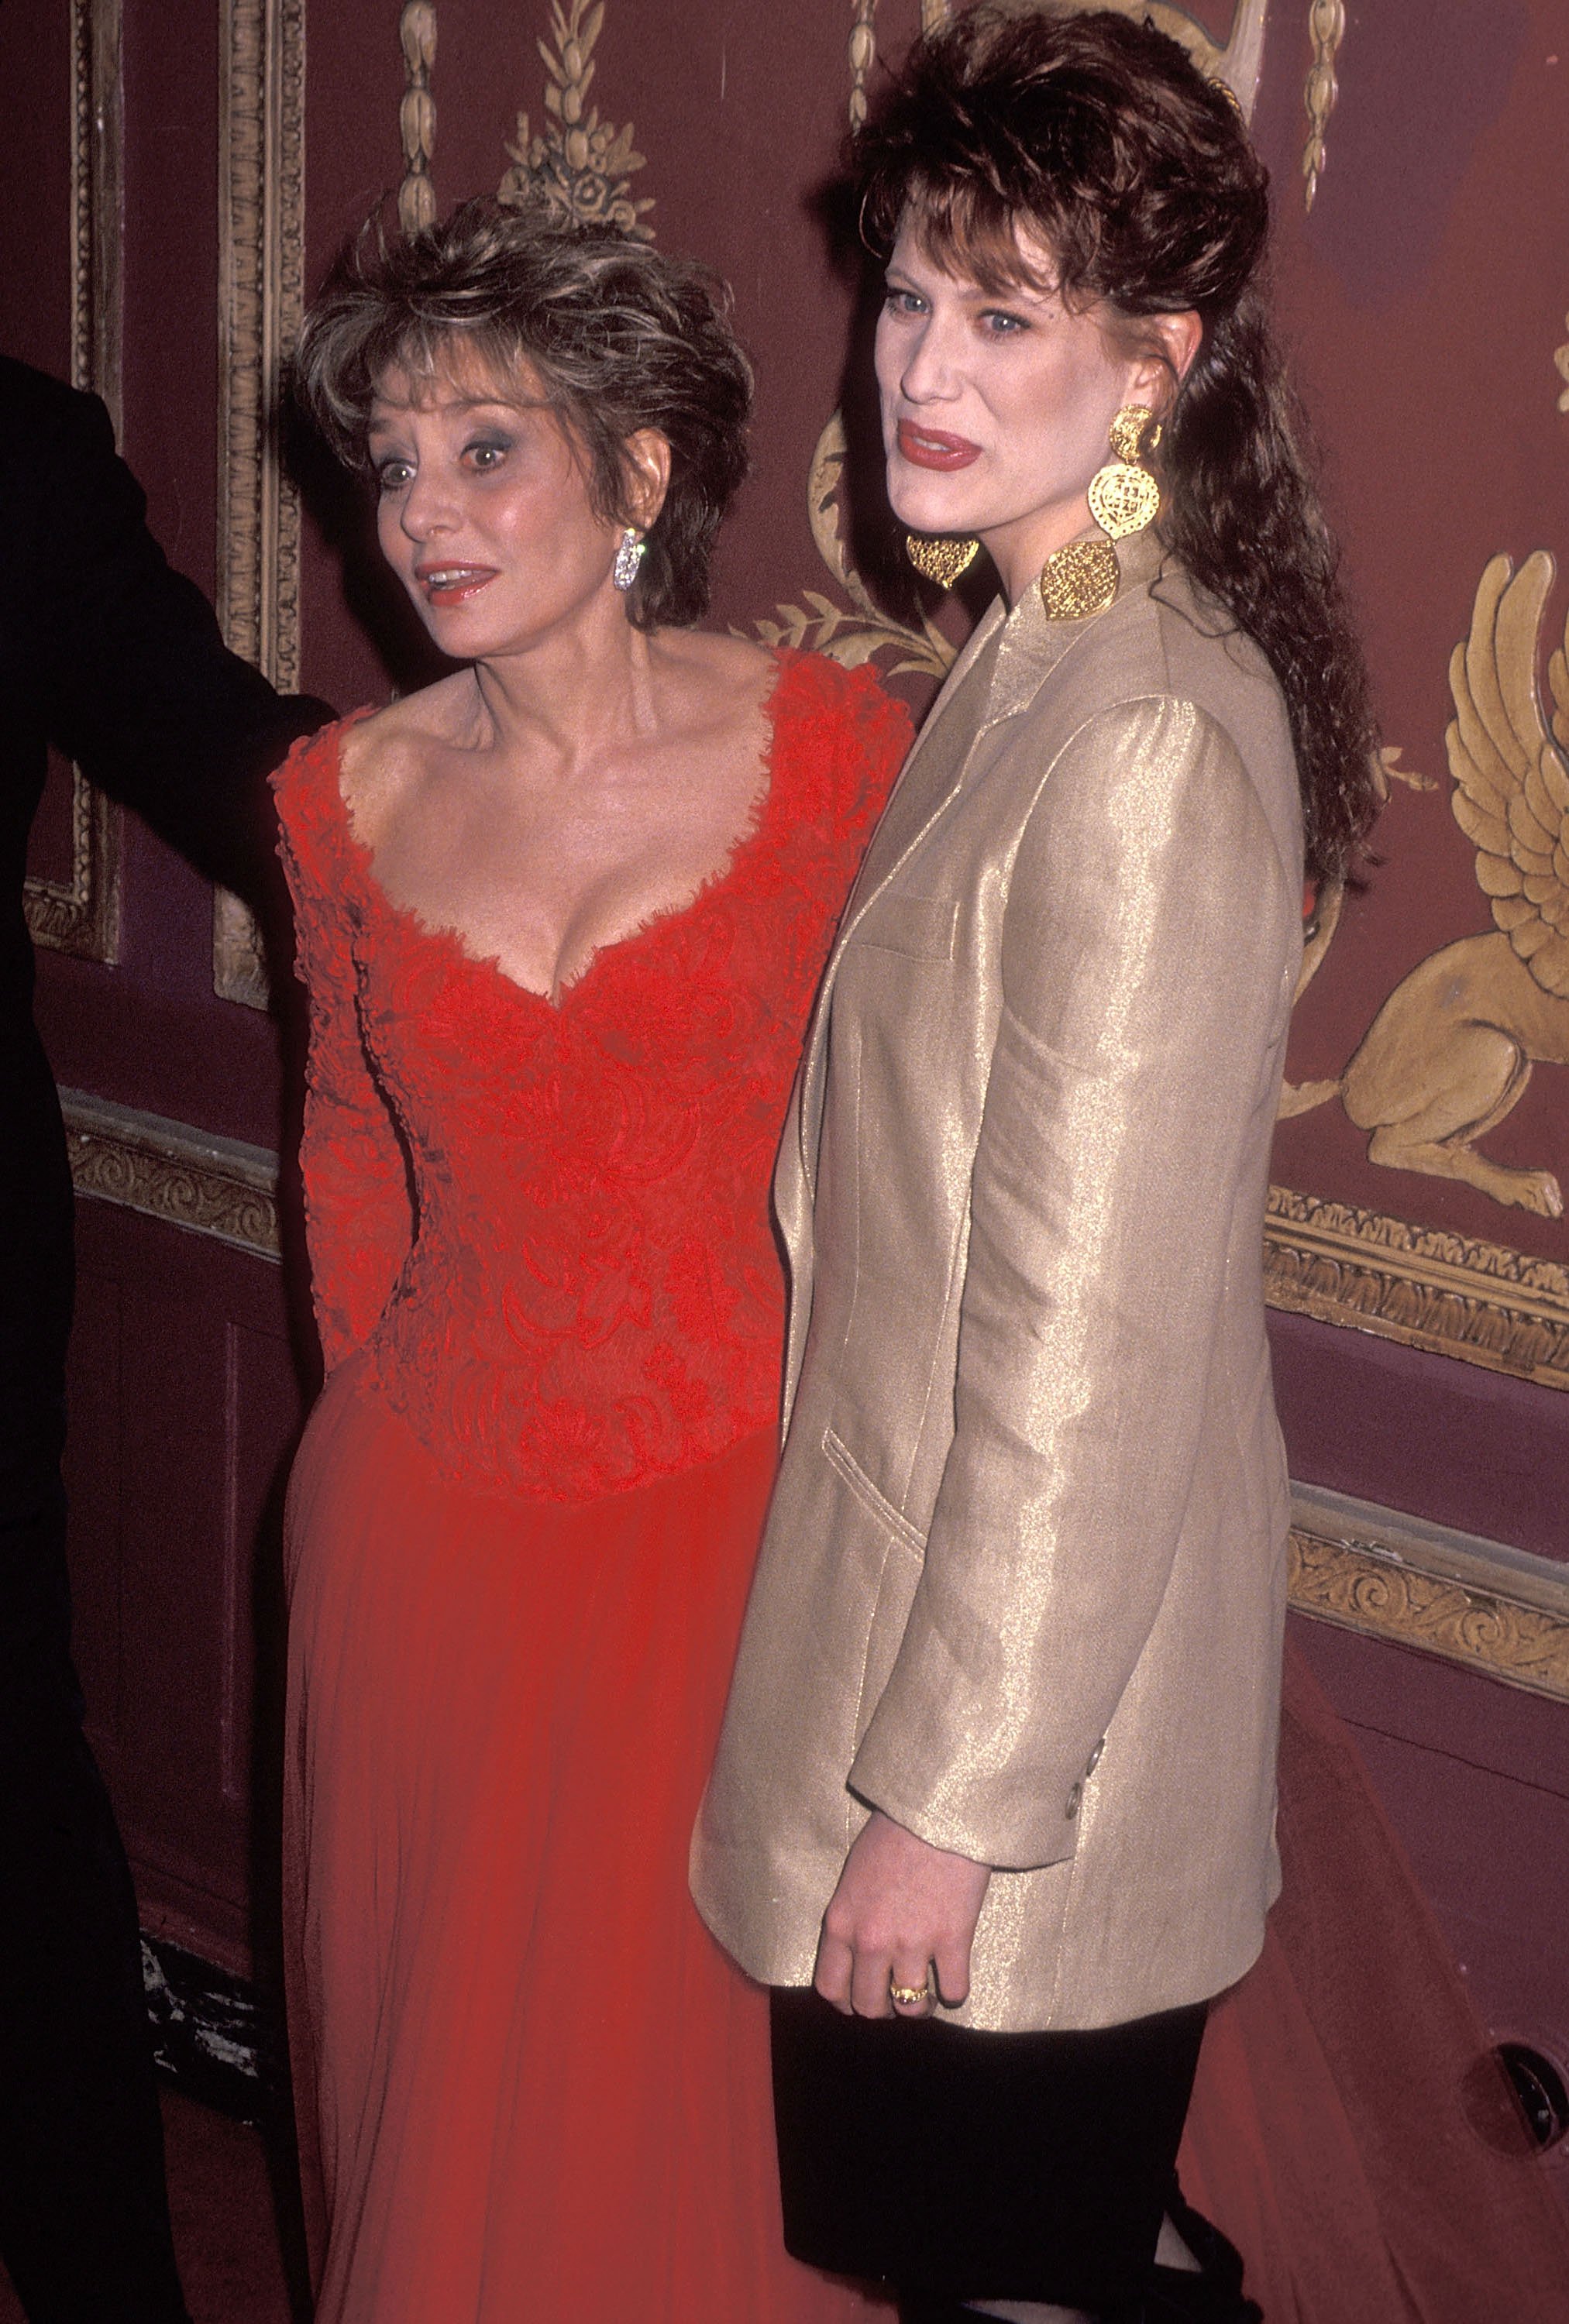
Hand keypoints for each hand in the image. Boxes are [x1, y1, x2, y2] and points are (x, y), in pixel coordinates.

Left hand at [813, 1808, 991, 2018]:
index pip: (831, 1988)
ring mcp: (913, 1944)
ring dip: (918, 2005)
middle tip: (895, 1996)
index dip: (846, 2002)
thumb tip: (857, 1952)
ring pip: (911, 2007)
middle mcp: (872, 1941)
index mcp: (841, 1923)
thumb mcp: (854, 1876)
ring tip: (925, 1990)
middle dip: (883, 2008)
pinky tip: (954, 1976)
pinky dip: (955, 1991)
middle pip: (870, 2007)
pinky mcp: (952, 1941)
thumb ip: (852, 1917)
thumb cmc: (893, 1833)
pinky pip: (954, 1991)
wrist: (936, 1810)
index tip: (859, 1999)